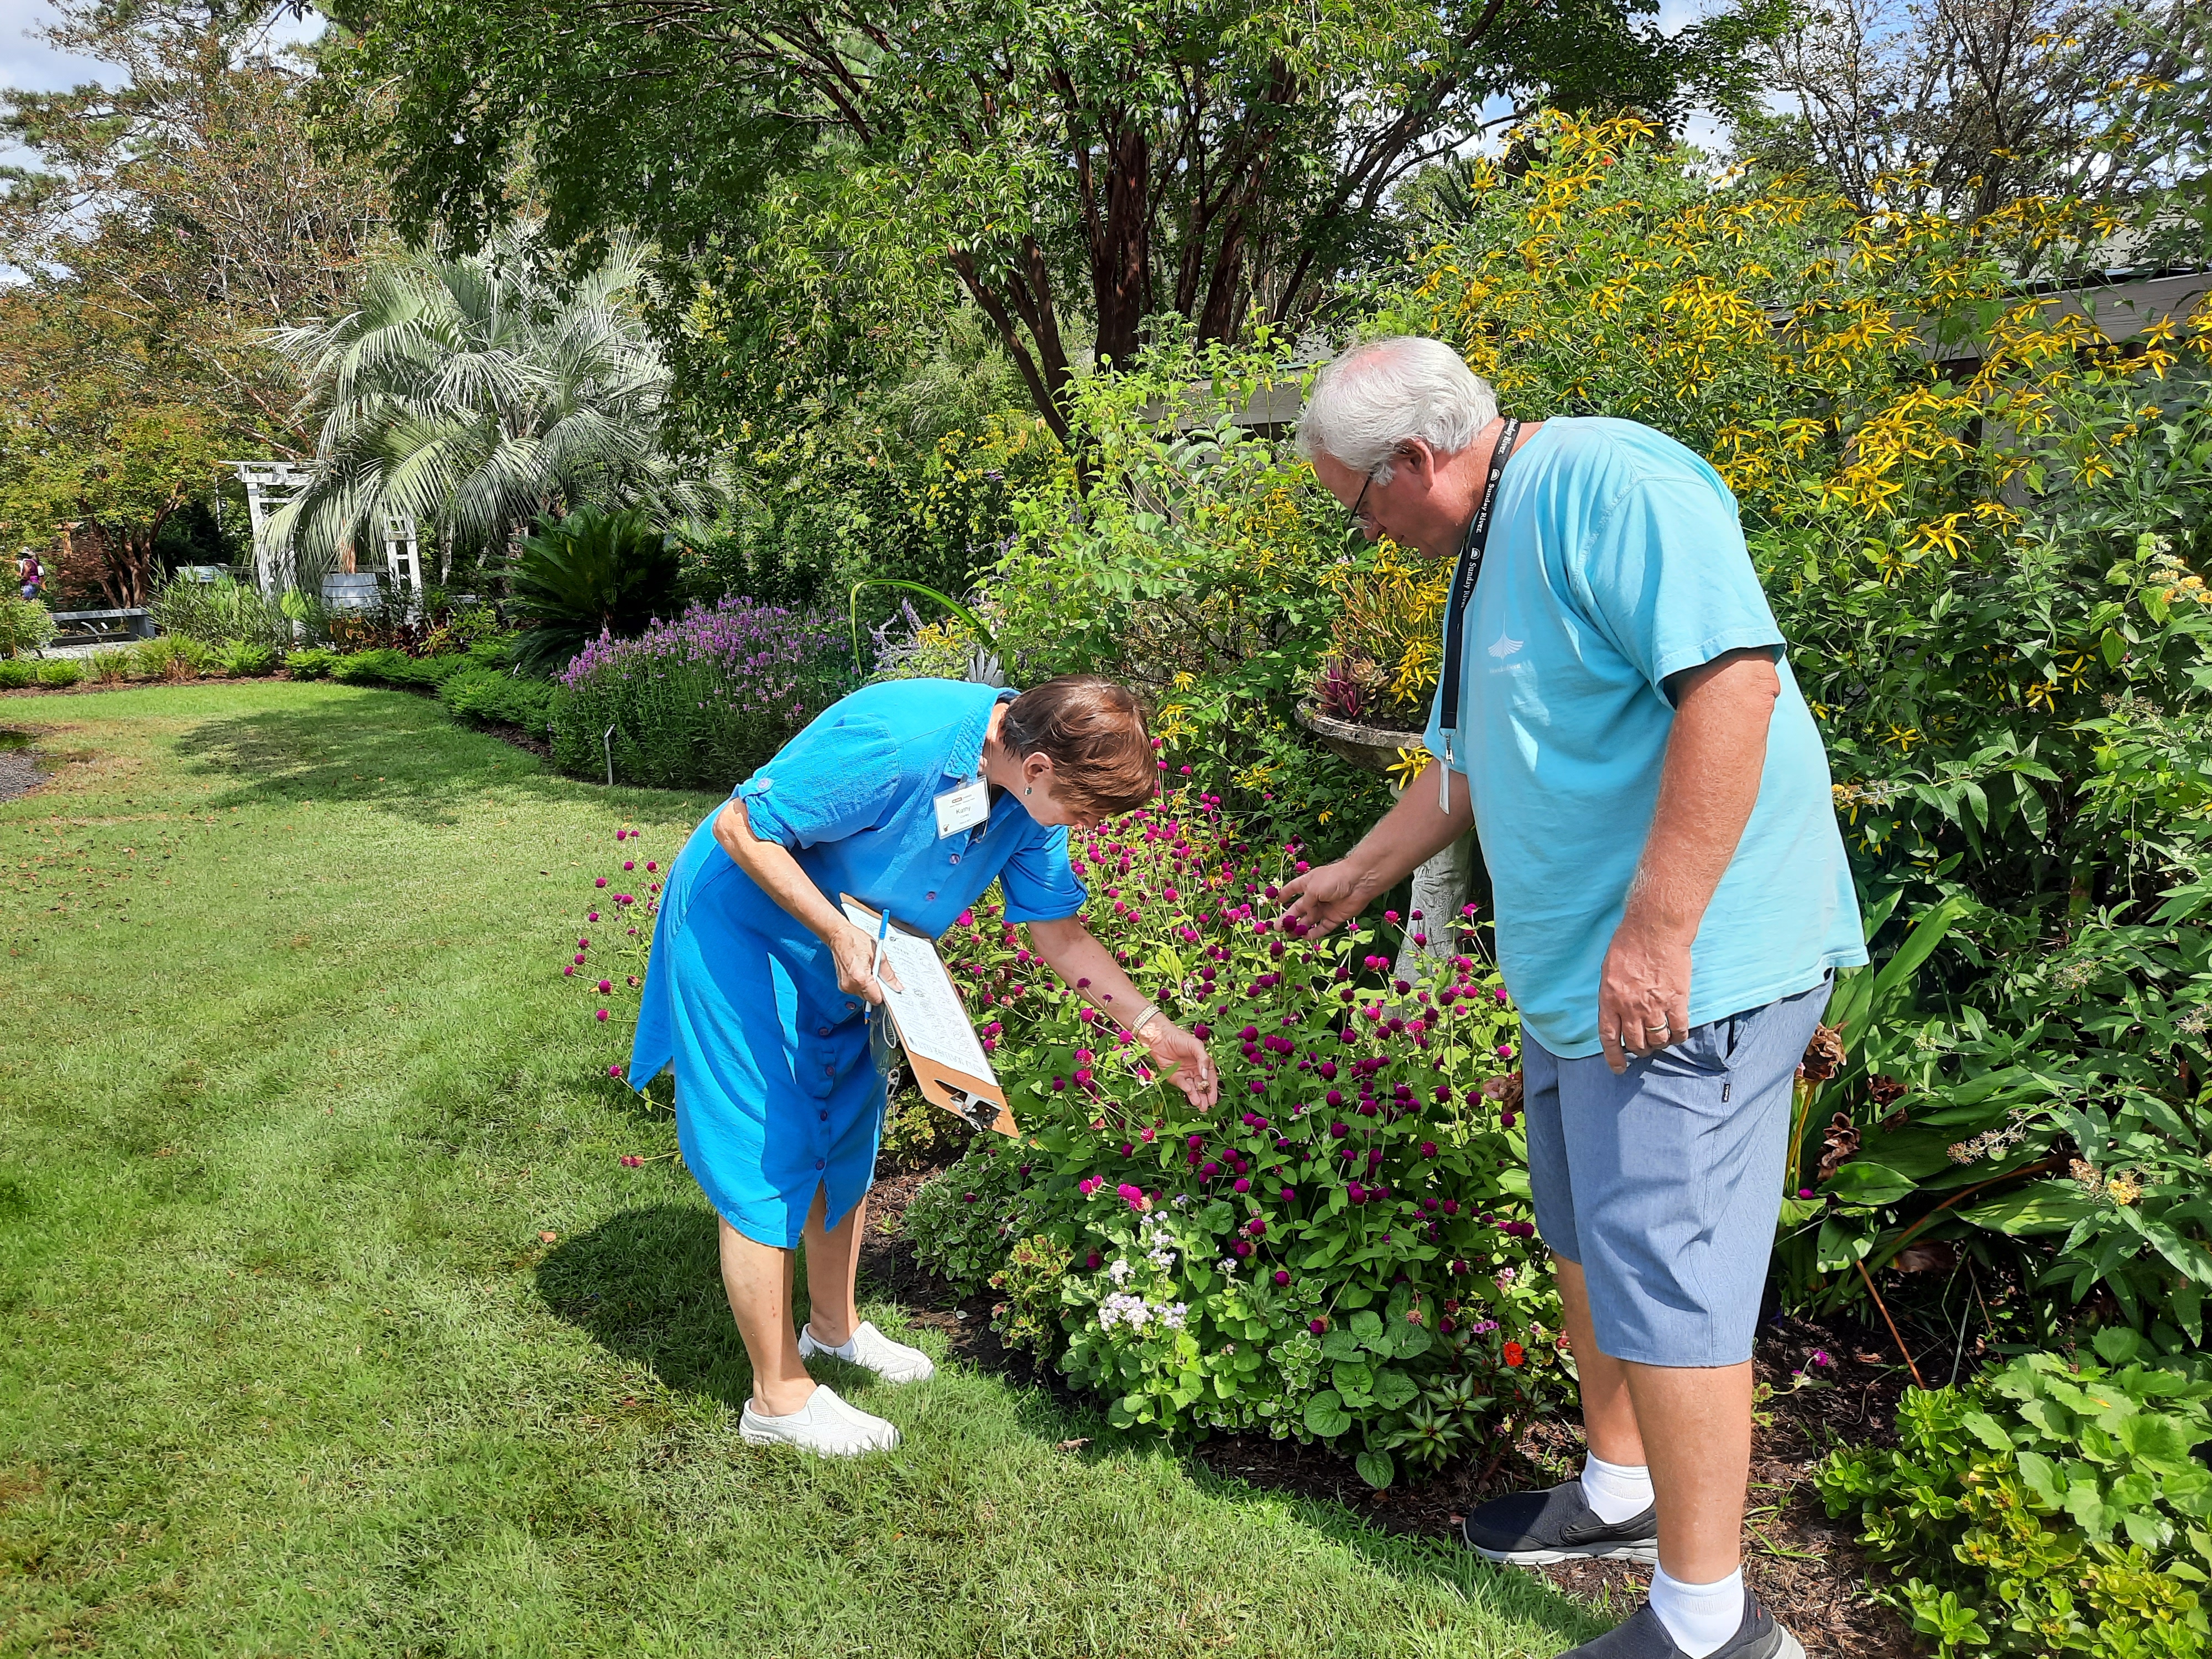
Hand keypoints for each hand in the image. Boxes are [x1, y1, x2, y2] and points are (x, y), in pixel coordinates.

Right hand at [830, 920, 903, 1006]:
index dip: (884, 994)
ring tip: (868, 970)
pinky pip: (857, 990)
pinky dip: (862, 984)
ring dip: (869, 986)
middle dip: (877, 988)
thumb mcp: (878, 954)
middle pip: (870, 998)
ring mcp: (844, 986)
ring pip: (864, 995)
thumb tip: (896, 986)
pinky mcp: (842, 985)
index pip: (876, 998)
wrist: (839, 935)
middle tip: (877, 974)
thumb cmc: (855, 940)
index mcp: (860, 978)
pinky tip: (862, 972)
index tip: (889, 990)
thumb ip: (888, 974)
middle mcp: (850, 985)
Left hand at [1143, 1021, 1218, 1109]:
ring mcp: (1185, 1074)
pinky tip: (1188, 1091)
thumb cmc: (1179, 1038)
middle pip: (1202, 1086)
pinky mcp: (1174, 1077)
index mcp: (1203, 1063)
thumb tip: (1205, 1075)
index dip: (1213, 1089)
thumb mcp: (1195, 1045)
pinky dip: (1185, 1088)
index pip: (1210, 1078)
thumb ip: (1203, 1059)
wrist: (1159, 1037)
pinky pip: (1181, 1084)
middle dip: (1205, 1097)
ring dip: (1196, 1097)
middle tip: (1206, 1107)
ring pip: (1192, 1088)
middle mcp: (1195, 1070)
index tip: (1213, 1099)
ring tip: (1199, 1105)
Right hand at [1279, 859, 1366, 937]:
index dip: (1285, 894)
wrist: (1359, 882)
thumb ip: (1304, 902)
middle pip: (1299, 909)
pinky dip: (1314, 933)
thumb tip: (1301, 913)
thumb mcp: (1313, 888)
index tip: (1277, 902)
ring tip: (1289, 935)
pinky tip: (1304, 937)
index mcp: (1308, 883)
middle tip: (1278, 928)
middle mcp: (1316, 896)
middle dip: (1289, 918)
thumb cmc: (1334, 879)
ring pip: (1309, 920)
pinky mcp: (1335, 918)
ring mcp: (1325, 908)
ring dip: (1299, 927)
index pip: (1293, 888)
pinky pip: (1322, 928)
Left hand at [1596, 914, 1690, 1074]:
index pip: (1609, 1037)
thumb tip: (1616, 1012)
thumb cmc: (1628, 944)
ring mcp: (1655, 1006)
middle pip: (1635, 1042)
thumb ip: (1612, 995)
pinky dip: (1678, 1037)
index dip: (1613, 1056)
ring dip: (1658, 1045)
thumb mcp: (1608, 970)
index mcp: (1610, 999)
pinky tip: (1678, 1035)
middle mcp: (1631, 1008)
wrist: (1655, 929)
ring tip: (1660, 1041)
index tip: (1618, 1067)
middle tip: (1643, 1049)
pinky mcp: (1677, 1001)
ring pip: (1657, 1040)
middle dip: (1639, 1050)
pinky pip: (1679, 1029)